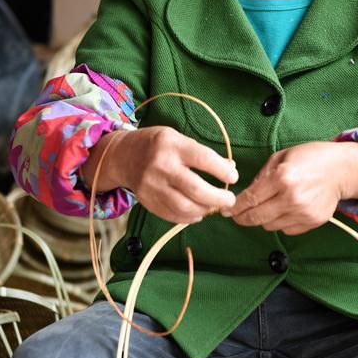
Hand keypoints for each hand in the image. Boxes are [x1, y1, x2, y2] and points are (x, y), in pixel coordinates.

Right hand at [82, 126, 237, 224]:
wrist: (124, 156)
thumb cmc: (158, 145)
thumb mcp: (179, 139)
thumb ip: (203, 154)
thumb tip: (230, 167)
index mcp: (172, 145)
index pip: (203, 159)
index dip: (223, 170)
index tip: (233, 177)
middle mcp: (161, 166)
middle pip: (195, 188)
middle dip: (218, 198)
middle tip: (230, 200)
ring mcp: (152, 186)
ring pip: (184, 207)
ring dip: (205, 210)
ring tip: (213, 207)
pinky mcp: (147, 201)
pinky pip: (172, 215)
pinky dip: (189, 218)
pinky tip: (197, 212)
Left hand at [221, 141, 357, 234]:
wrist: (342, 170)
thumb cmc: (311, 158)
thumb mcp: (281, 157)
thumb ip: (261, 176)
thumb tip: (245, 194)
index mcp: (282, 178)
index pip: (250, 199)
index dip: (234, 207)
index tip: (226, 210)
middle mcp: (291, 198)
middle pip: (256, 218)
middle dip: (242, 218)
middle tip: (236, 215)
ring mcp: (302, 213)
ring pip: (269, 226)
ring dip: (262, 219)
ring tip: (268, 206)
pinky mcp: (311, 222)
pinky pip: (285, 230)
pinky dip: (280, 222)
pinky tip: (285, 209)